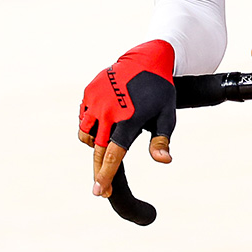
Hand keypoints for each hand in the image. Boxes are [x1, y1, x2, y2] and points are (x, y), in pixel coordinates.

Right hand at [78, 40, 177, 197]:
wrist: (147, 59)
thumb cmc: (160, 92)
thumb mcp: (166, 116)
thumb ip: (161, 140)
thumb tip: (164, 161)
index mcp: (128, 119)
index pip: (113, 154)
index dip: (106, 174)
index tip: (100, 192)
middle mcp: (108, 110)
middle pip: (97, 150)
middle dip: (98, 171)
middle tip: (101, 190)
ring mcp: (96, 100)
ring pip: (86, 134)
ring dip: (93, 146)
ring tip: (107, 148)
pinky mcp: (89, 92)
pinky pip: (84, 117)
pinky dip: (90, 127)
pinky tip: (103, 127)